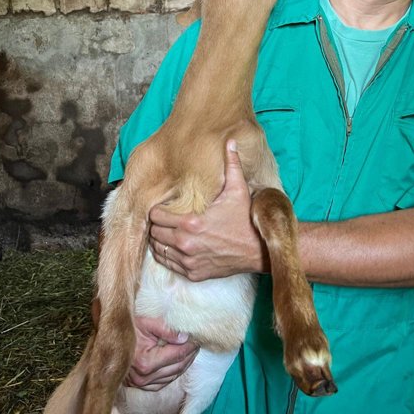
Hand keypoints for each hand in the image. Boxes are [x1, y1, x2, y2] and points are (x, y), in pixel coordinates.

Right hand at [126, 315, 198, 389]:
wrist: (108, 340)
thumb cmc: (126, 329)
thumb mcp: (146, 323)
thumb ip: (166, 329)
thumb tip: (185, 337)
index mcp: (146, 362)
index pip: (177, 354)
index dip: (191, 346)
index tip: (198, 338)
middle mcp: (144, 377)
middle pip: (178, 367)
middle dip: (190, 355)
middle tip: (198, 343)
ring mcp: (142, 384)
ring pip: (173, 376)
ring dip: (185, 364)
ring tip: (191, 351)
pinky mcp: (141, 386)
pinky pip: (164, 382)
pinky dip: (174, 372)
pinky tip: (179, 363)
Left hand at [149, 140, 267, 280]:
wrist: (258, 250)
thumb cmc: (246, 220)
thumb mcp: (239, 189)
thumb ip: (231, 164)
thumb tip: (230, 140)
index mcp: (190, 222)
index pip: (155, 215)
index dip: (159, 209)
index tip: (166, 206)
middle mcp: (185, 243)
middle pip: (154, 233)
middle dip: (158, 225)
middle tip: (166, 219)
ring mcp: (188, 260)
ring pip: (158, 250)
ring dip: (161, 241)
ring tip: (169, 232)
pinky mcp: (193, 273)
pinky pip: (168, 265)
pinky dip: (168, 256)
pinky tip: (177, 246)